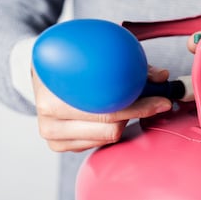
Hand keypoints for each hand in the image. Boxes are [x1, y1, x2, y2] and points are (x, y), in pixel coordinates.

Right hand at [32, 65, 171, 151]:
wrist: (38, 73)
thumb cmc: (68, 64)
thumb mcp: (92, 55)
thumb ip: (129, 65)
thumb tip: (162, 76)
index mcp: (53, 101)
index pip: (107, 112)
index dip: (139, 106)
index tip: (161, 99)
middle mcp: (50, 123)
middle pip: (110, 129)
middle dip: (135, 114)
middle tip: (152, 101)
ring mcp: (55, 137)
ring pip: (106, 137)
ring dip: (123, 122)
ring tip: (129, 104)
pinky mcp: (60, 146)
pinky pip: (97, 142)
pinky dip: (110, 128)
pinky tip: (112, 114)